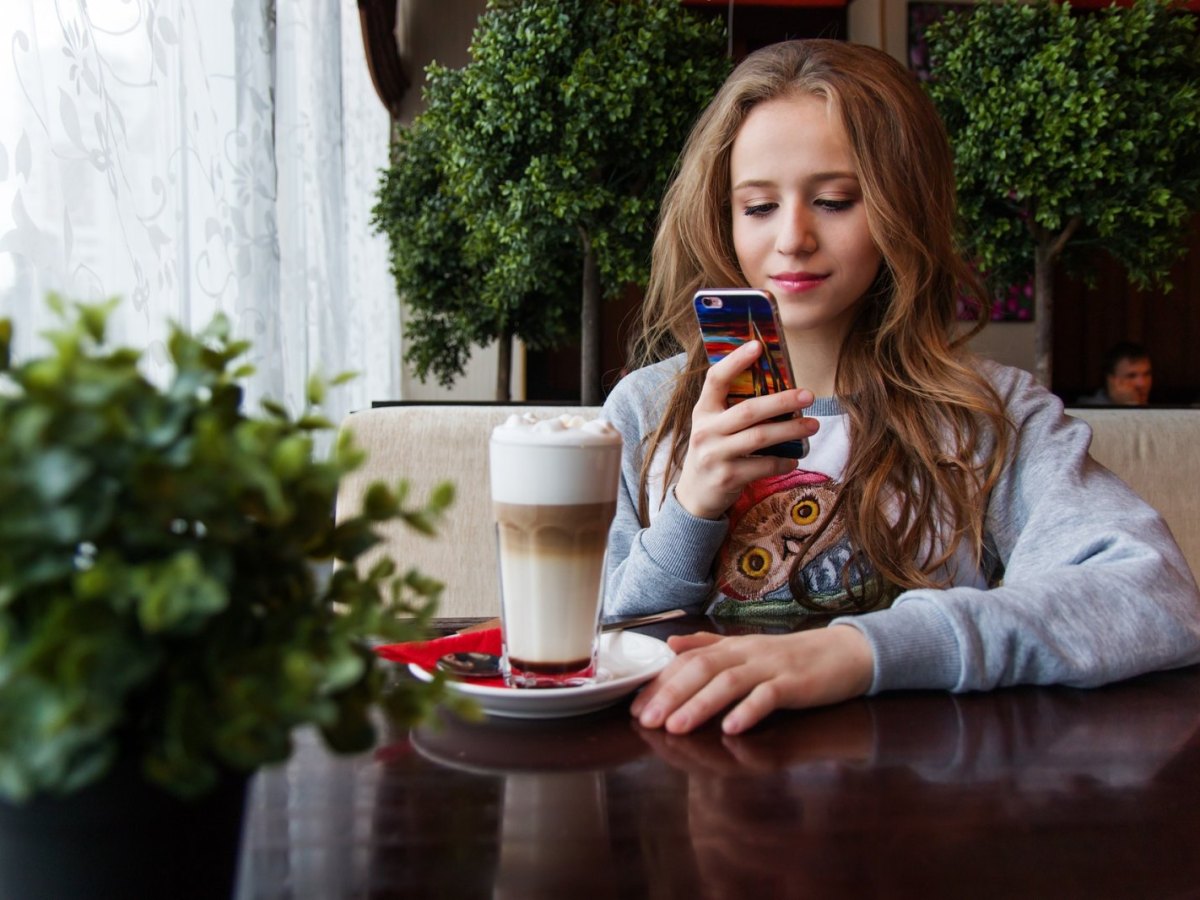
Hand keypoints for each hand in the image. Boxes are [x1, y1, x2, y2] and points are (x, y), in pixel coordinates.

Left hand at [629, 625, 874, 734]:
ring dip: (701, 705)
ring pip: (730, 682)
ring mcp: (772, 668)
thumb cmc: (793, 657)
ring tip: (677, 727)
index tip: (636, 704)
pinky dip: (749, 711)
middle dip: (671, 694)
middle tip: (647, 719)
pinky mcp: (796, 684)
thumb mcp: (747, 648)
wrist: (846, 652)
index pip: (689, 660)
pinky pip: (770, 696)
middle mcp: (748, 653)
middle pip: (703, 669)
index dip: (661, 681)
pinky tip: (732, 727)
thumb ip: (709, 646)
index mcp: (733, 647)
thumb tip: (671, 644)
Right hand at [674, 340, 817, 519]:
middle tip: (808, 395)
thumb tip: (779, 387)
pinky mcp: (728, 477)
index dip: (735, 361)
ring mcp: (715, 455)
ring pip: (760, 437)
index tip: (758, 346)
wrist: (695, 495)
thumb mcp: (714, 426)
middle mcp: (706, 431)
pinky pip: (763, 466)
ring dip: (791, 430)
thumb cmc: (714, 451)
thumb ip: (733, 408)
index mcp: (703, 411)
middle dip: (782, 401)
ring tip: (813, 425)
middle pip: (748, 410)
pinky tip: (794, 459)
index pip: (715, 380)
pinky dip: (783, 462)